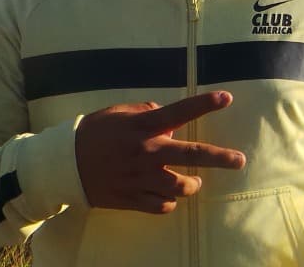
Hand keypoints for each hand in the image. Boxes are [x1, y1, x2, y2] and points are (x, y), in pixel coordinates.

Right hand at [75, 91, 246, 213]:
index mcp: (143, 127)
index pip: (180, 111)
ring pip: (181, 187)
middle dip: (220, 157)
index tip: (227, 97)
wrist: (63, 165)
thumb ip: (146, 112)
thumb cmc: (94, 133)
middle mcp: (146, 152)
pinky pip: (163, 206)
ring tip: (193, 180)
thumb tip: (168, 115)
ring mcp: (140, 178)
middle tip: (240, 160)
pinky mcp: (132, 199)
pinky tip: (165, 194)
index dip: (205, 103)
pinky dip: (169, 202)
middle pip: (192, 154)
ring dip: (191, 184)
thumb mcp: (119, 113)